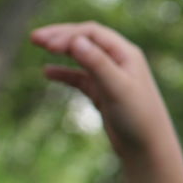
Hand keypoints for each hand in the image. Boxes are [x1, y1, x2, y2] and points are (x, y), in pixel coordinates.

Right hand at [30, 22, 173, 158]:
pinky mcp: (104, 93)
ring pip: (82, 56)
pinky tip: (47, 72)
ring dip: (61, 50)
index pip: (93, 33)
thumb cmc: (138, 117)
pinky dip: (64, 73)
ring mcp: (111, 77)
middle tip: (34, 37)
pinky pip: (81, 77)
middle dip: (61, 36)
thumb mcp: (117, 88)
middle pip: (86, 40)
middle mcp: (119, 61)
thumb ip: (98, 64)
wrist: (148, 148)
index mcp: (126, 54)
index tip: (47, 46)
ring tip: (38, 45)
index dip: (69, 35)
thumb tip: (76, 40)